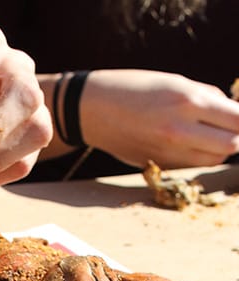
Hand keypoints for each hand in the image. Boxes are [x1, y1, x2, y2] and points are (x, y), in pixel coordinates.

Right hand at [80, 69, 238, 167]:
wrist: (89, 109)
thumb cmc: (131, 88)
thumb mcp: (173, 82)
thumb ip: (206, 97)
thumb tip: (234, 112)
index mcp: (187, 101)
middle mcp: (180, 130)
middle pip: (231, 145)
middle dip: (236, 136)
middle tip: (229, 126)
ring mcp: (167, 151)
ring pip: (213, 159)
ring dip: (219, 148)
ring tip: (209, 132)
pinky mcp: (157, 164)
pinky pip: (190, 164)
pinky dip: (197, 155)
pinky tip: (185, 140)